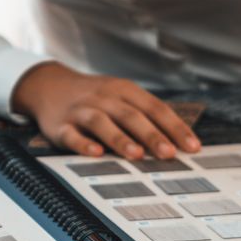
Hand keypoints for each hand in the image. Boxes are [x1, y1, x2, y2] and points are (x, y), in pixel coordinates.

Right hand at [11, 62, 199, 159]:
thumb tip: (178, 144)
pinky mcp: (60, 125)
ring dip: (120, 138)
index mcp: (124, 90)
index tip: (193, 147)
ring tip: (137, 155)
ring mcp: (81, 111)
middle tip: (169, 154)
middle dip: (152, 135)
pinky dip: (83, 144)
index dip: (175, 127)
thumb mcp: (122, 97)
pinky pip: (72, 135)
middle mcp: (104, 98)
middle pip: (131, 115)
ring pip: (102, 122)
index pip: (155, 108)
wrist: (48, 85)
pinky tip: (96, 153)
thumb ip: (146, 117)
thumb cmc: (95, 97)